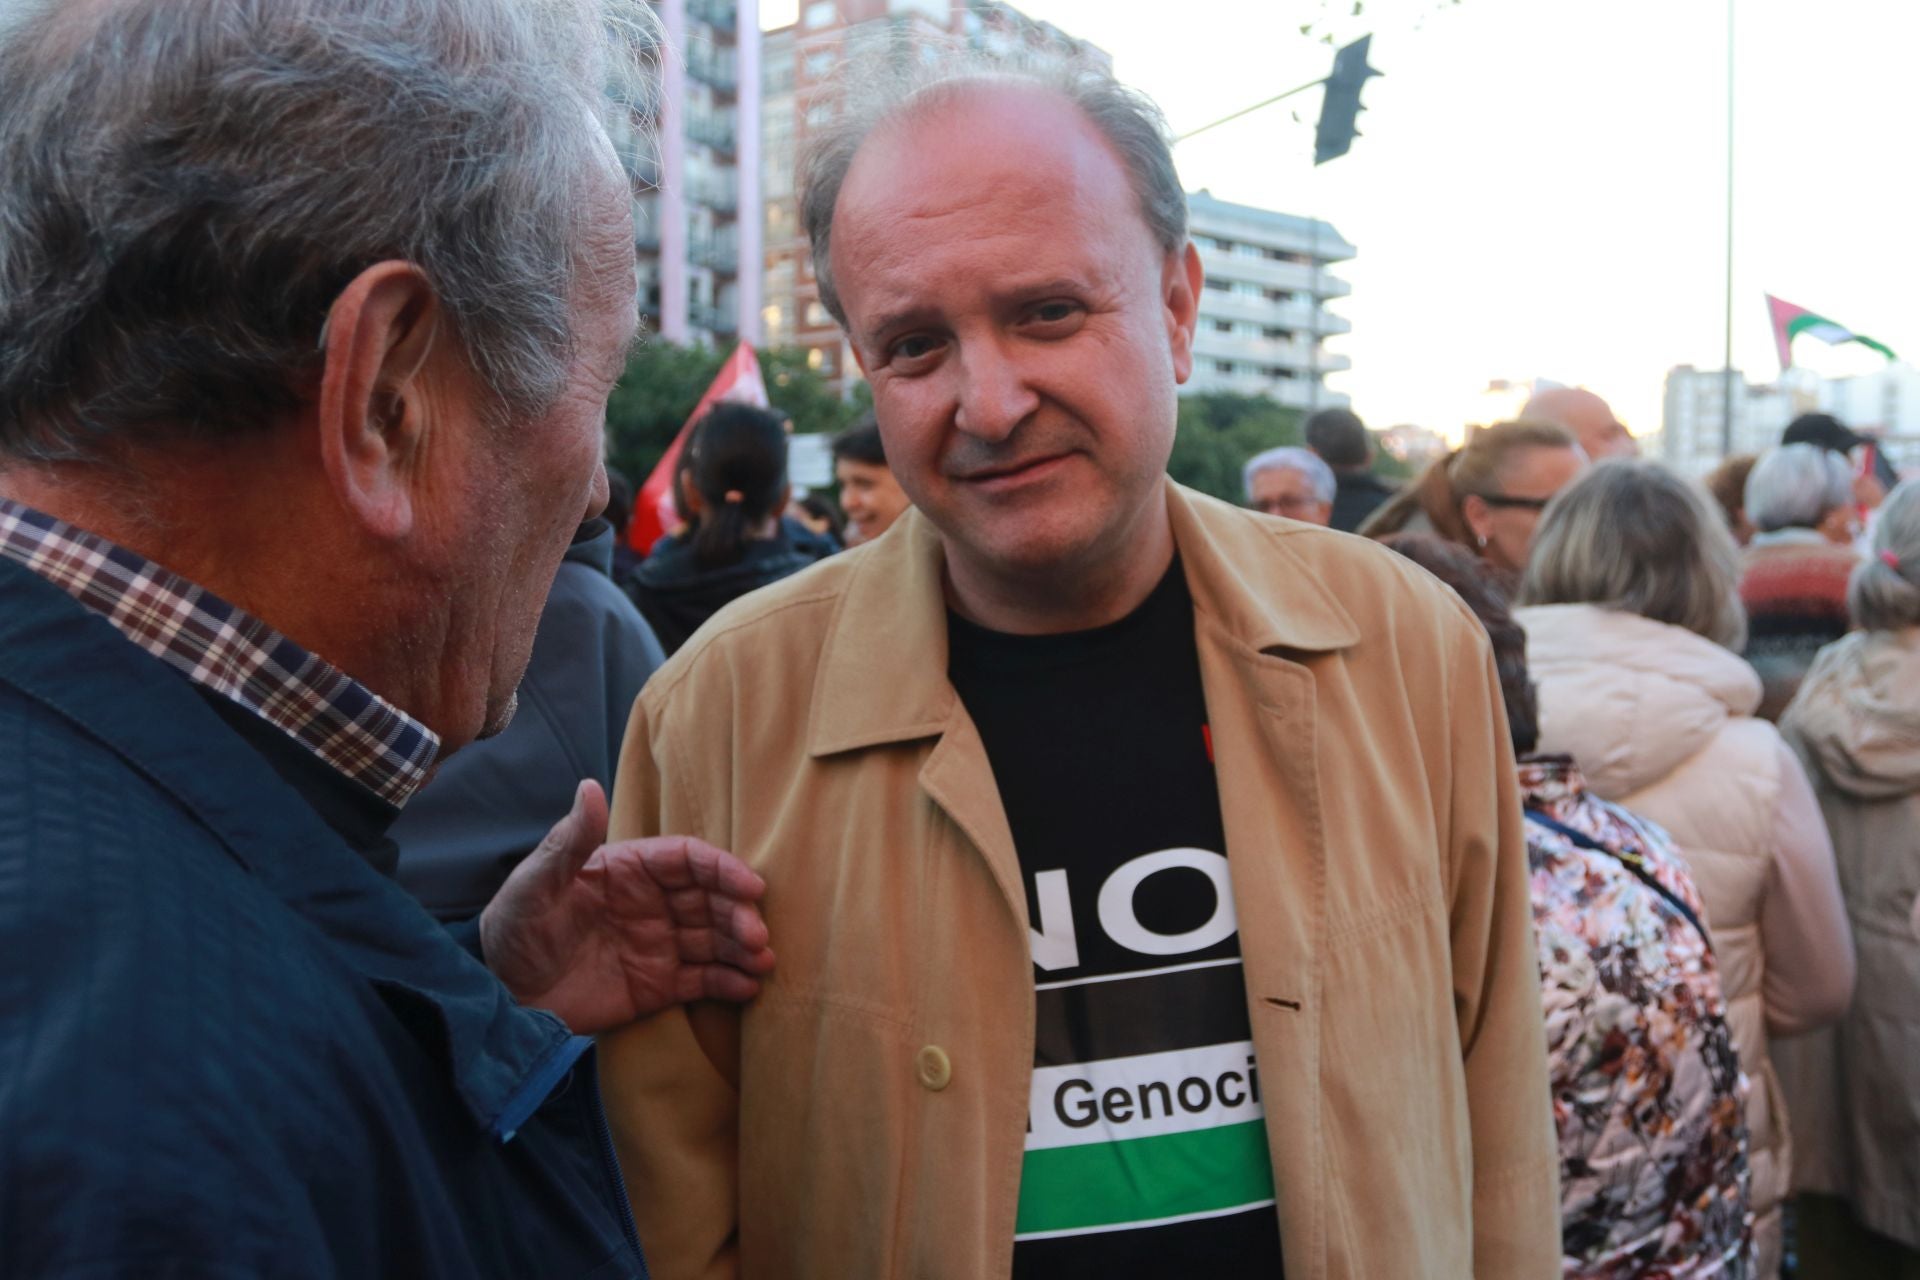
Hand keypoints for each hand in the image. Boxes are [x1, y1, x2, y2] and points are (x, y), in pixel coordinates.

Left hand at [479, 780, 774, 1033]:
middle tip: (757, 934)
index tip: (750, 885)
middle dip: (739, 913)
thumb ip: (568, 841)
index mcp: (629, 869)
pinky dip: (730, 982)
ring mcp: (659, 944)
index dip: (722, 869)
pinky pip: (704, 980)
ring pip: (714, 939)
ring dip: (743, 946)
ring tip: (763, 960)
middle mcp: (652, 903)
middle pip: (710, 899)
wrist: (502, 999)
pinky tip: (749, 987)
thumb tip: (590, 786)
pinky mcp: (659, 985)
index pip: (687, 860)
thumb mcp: (534, 885)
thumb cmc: (514, 932)